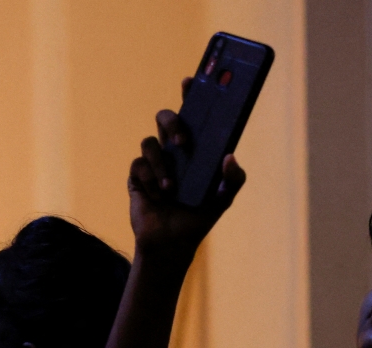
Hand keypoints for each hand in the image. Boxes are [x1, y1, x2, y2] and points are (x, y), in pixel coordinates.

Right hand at [129, 77, 246, 262]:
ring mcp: (154, 162)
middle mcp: (173, 150)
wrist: (171, 243)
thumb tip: (230, 156)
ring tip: (171, 188)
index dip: (190, 94)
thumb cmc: (198, 219)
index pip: (192, 114)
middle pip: (165, 118)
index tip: (191, 80)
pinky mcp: (137, 176)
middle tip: (183, 142)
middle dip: (172, 123)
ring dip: (162, 164)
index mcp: (195, 149)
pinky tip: (157, 196)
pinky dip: (150, 180)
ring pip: (149, 142)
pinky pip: (139, 166)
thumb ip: (233, 179)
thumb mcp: (223, 200)